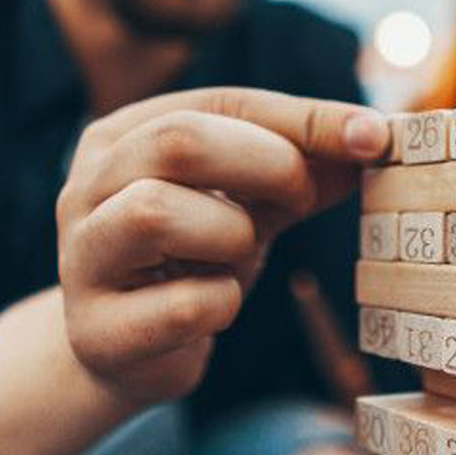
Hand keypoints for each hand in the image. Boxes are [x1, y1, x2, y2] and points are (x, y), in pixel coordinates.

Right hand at [54, 87, 388, 404]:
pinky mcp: (97, 331)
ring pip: (156, 213)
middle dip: (267, 165)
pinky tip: (213, 307)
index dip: (304, 119)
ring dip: (232, 235)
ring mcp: (81, 257)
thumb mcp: (247, 199)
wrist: (130, 352)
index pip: (222, 103)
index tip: (373, 138)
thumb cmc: (193, 257)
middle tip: (303, 199)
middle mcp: (84, 185)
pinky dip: (222, 304)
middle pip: (177, 140)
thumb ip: (303, 166)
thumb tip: (374, 138)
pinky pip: (183, 305)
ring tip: (236, 254)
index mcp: (121, 134)